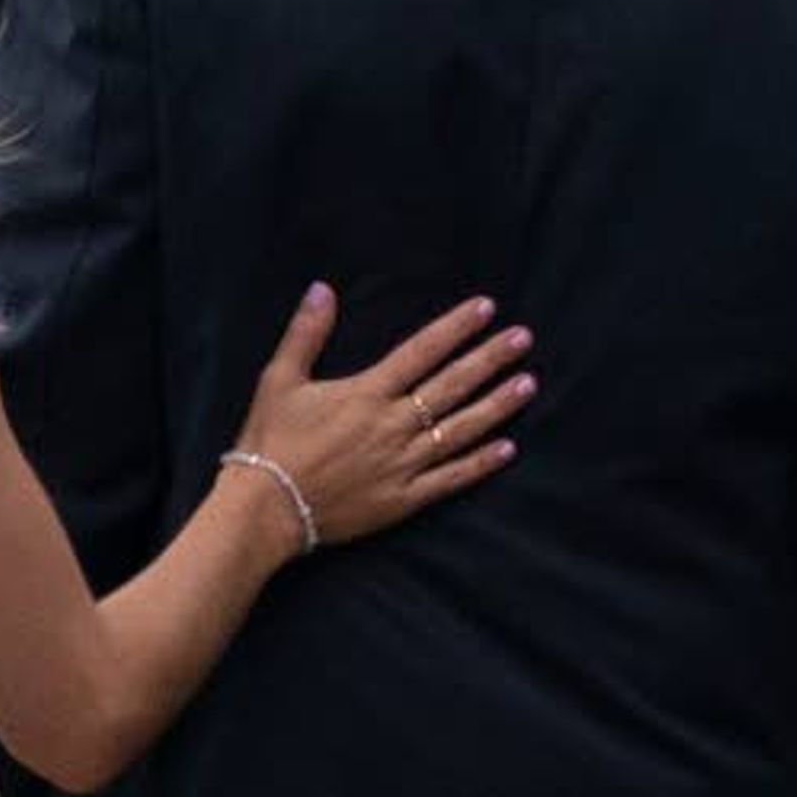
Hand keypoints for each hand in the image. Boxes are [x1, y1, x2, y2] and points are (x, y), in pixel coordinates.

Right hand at [231, 288, 532, 551]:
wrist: (267, 508)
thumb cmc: (270, 442)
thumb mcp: (279, 380)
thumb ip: (305, 333)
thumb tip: (322, 289)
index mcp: (367, 393)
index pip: (421, 351)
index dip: (456, 328)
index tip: (486, 308)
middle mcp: (393, 425)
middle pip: (452, 385)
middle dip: (490, 359)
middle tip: (523, 338)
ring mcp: (402, 464)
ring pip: (461, 430)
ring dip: (497, 406)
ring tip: (528, 384)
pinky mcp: (403, 499)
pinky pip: (450, 479)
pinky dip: (480, 464)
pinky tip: (508, 449)